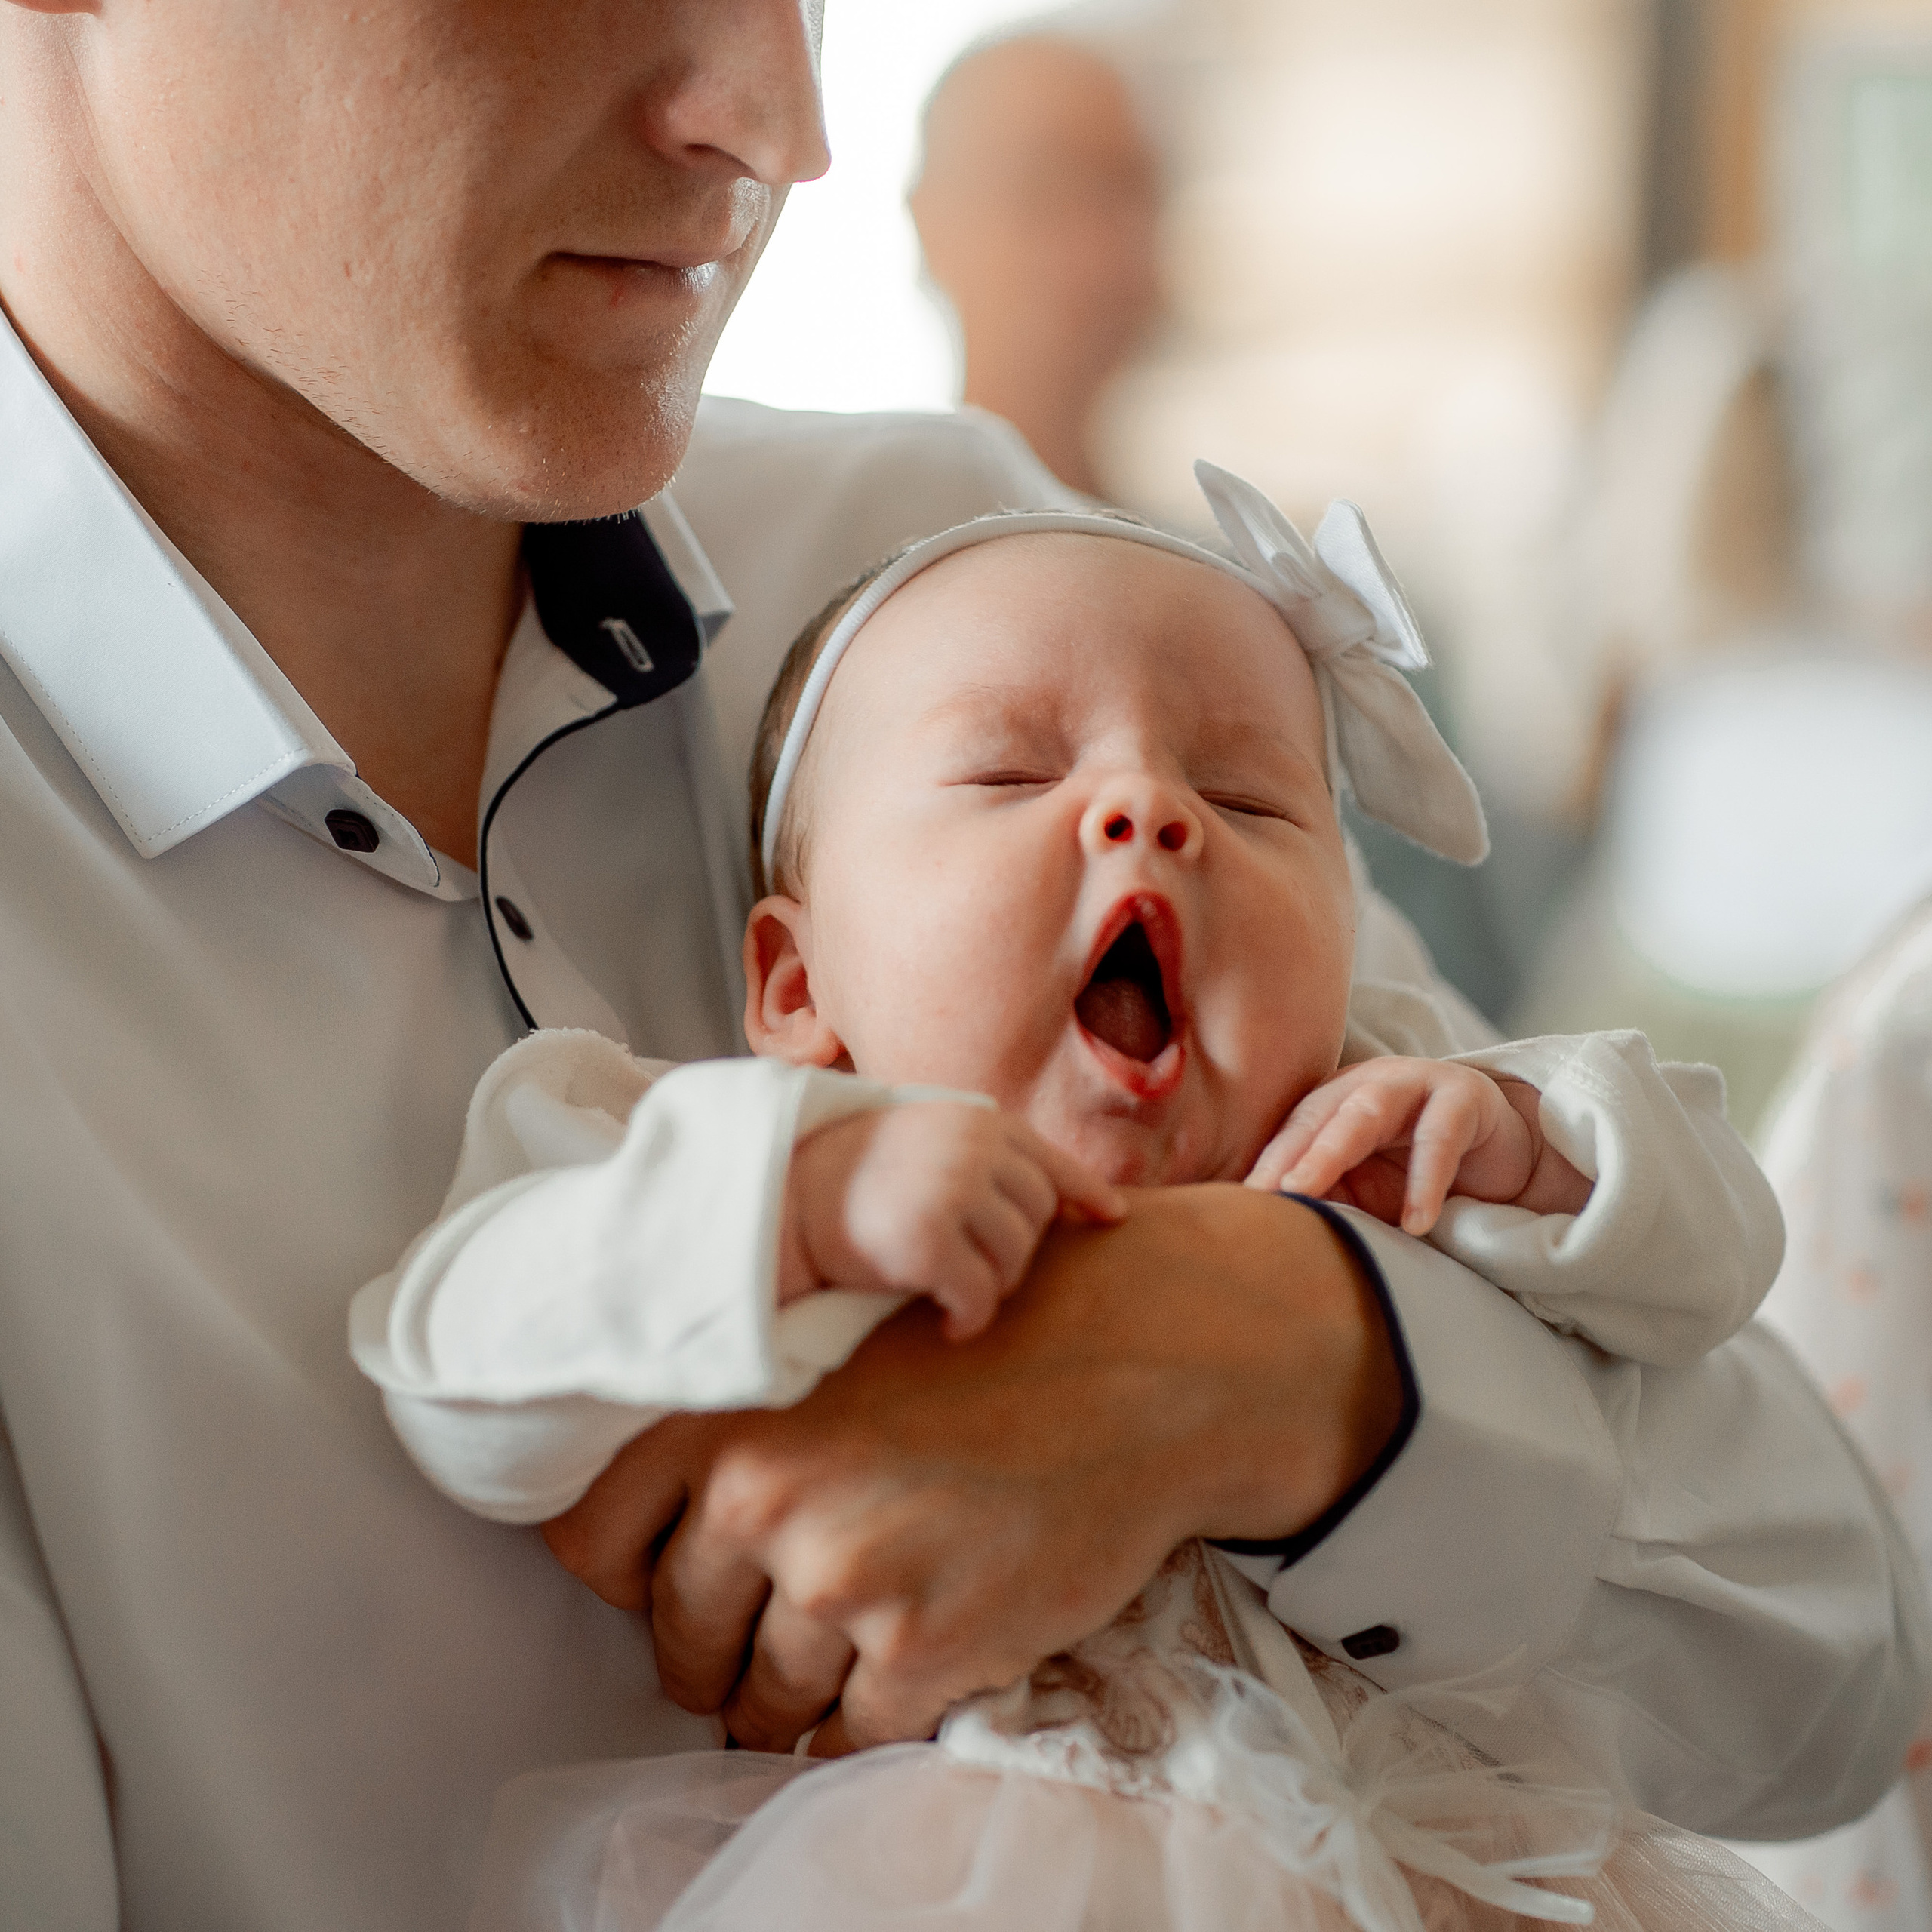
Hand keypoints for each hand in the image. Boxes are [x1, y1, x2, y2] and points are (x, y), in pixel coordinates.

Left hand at [542, 1185, 1402, 1755]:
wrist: (1130, 1368)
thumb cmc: (982, 1355)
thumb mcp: (831, 1354)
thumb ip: (738, 1429)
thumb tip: (669, 1532)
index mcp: (726, 1413)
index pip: (593, 1540)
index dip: (630, 1577)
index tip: (672, 1585)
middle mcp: (763, 1496)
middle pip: (679, 1639)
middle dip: (718, 1655)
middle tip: (775, 1636)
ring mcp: (841, 1581)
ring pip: (763, 1699)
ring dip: (797, 1695)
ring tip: (859, 1642)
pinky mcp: (919, 1653)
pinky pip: (849, 1734)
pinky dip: (870, 1716)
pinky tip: (915, 1658)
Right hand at [779, 1102, 1125, 1339]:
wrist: (778, 1197)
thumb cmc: (848, 1177)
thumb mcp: (920, 1140)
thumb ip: (976, 1153)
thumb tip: (1056, 1200)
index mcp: (973, 1120)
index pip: (1048, 1160)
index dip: (1084, 1191)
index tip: (1112, 1217)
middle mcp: (971, 1148)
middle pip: (1037, 1217)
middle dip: (1014, 1251)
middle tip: (971, 1271)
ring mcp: (951, 1191)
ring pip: (1016, 1258)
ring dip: (992, 1285)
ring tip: (952, 1289)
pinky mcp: (928, 1242)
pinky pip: (982, 1297)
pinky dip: (971, 1319)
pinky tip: (950, 1326)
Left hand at [1245, 1059, 1588, 1232]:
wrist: (1500, 1161)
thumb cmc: (1415, 1176)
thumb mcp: (1363, 1191)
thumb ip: (1324, 1199)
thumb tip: (1264, 1231)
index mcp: (1330, 1104)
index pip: (1288, 1134)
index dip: (1261, 1167)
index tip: (1231, 1206)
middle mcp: (1363, 1085)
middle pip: (1316, 1118)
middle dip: (1284, 1156)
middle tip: (1257, 1196)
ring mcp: (1414, 1083)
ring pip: (1366, 1112)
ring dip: (1331, 1152)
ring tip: (1305, 1193)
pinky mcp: (1464, 1098)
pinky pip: (1440, 1137)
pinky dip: (1425, 1180)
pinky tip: (1416, 1222)